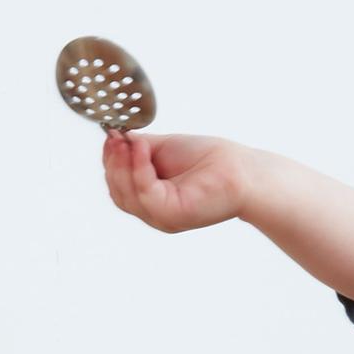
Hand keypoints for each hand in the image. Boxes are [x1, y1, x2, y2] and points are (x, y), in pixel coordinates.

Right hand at [103, 131, 250, 234]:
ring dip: (122, 164)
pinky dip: (139, 168)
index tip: (110, 136)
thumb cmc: (210, 160)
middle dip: (113, 163)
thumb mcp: (163, 148)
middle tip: (115, 137)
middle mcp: (154, 213)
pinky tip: (142, 148)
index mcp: (151, 199)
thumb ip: (138, 147)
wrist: (242, 170)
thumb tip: (115, 137)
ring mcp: (162, 217)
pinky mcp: (173, 215)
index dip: (111, 161)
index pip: (118, 185)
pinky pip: (146, 192)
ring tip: (127, 140)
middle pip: (118, 193)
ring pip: (126, 196)